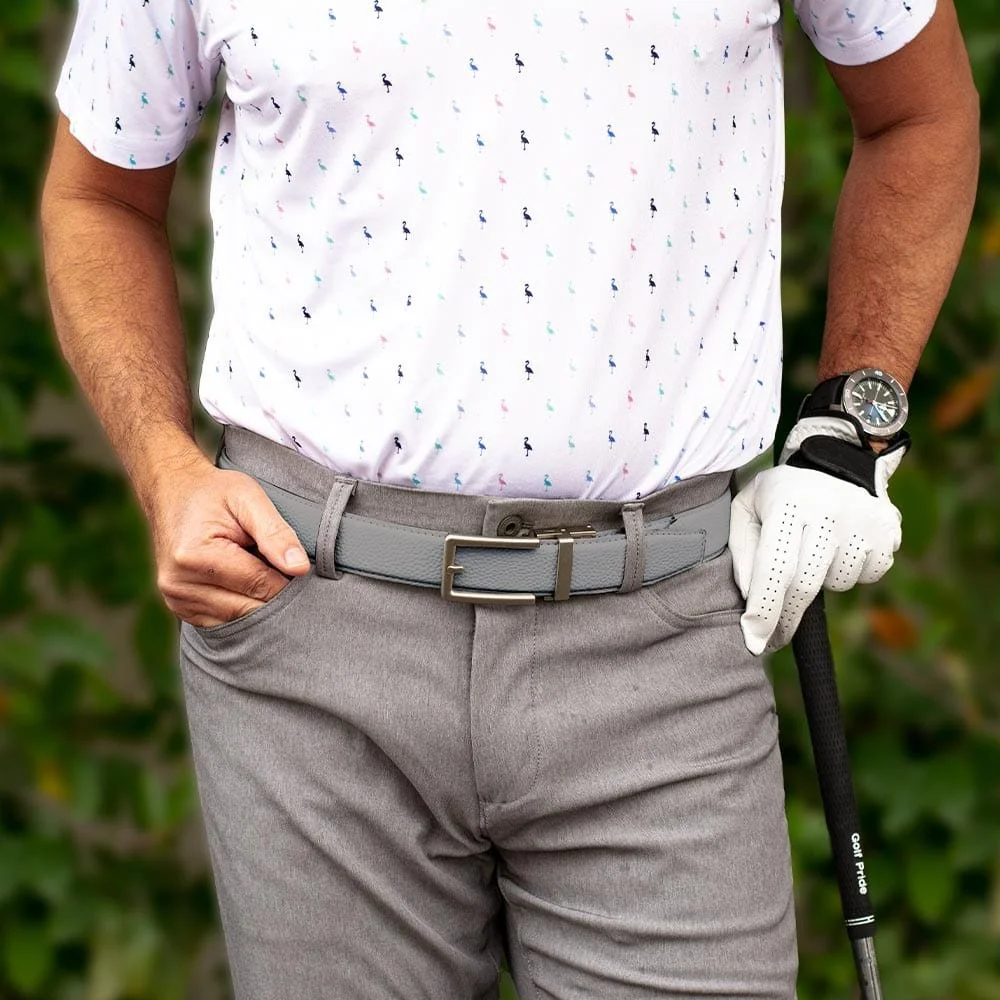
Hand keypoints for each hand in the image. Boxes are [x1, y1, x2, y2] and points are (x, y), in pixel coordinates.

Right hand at [144, 452, 310, 627]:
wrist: (172, 492)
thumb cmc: (213, 493)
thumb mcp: (248, 498)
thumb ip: (276, 533)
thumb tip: (300, 568)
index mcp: (195, 556)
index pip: (260, 585)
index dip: (286, 578)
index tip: (294, 563)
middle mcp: (179, 584)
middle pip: (250, 608)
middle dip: (272, 592)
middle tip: (278, 565)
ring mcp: (176, 600)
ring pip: (239, 620)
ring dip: (256, 601)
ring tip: (255, 567)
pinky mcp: (180, 609)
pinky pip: (225, 622)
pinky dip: (240, 607)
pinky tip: (241, 581)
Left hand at [729, 418, 906, 654]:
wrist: (837, 460)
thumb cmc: (781, 494)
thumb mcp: (748, 510)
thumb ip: (743, 552)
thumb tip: (750, 598)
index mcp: (787, 502)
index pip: (774, 568)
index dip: (764, 610)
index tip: (754, 641)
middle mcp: (828, 510)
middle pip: (805, 585)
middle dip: (786, 619)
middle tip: (772, 637)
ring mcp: (863, 520)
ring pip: (837, 583)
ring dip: (820, 583)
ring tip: (813, 551)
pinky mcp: (889, 530)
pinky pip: (867, 576)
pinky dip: (849, 572)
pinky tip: (840, 547)